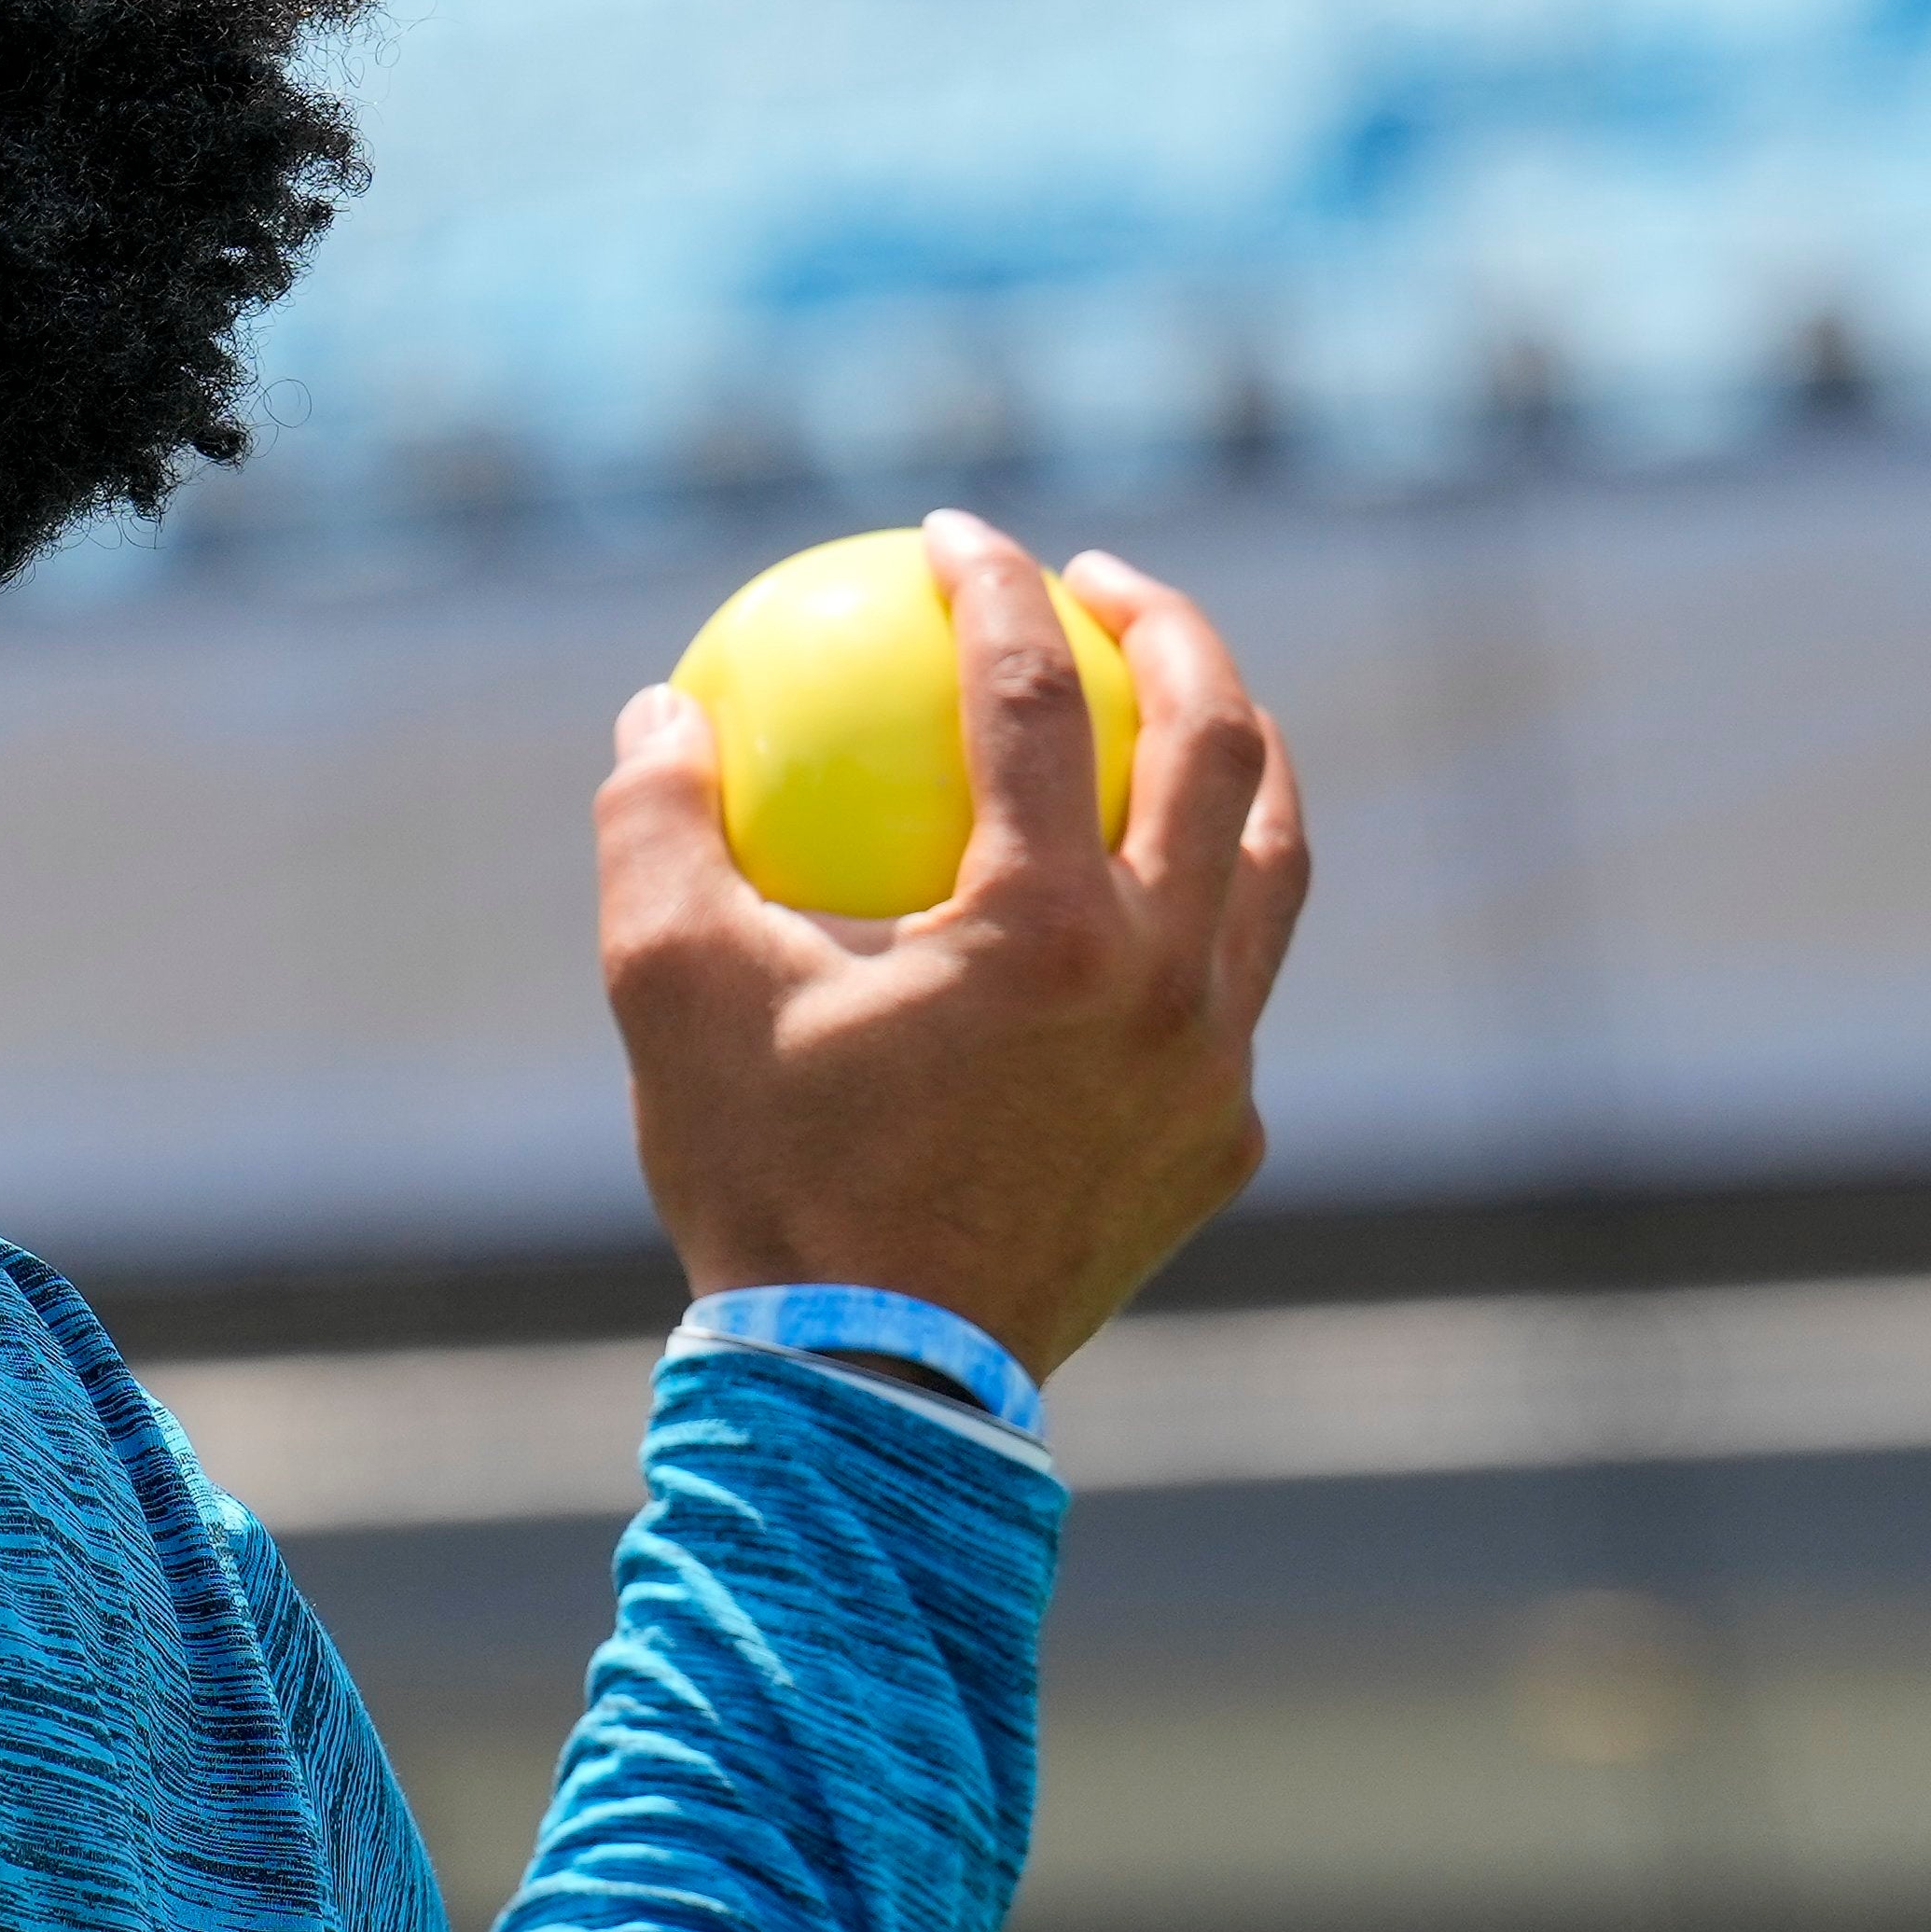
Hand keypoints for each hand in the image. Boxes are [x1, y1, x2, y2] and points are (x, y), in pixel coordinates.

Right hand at [595, 511, 1302, 1372]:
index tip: (956, 536)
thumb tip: (660, 708)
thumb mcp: (669, 995)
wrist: (871, 1395)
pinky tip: (1148, 903)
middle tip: (1105, 582)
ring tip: (1180, 710)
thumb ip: (658, 830)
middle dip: (1169, 628)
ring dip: (1237, 756)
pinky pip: (1237, 994)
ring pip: (1272, 865)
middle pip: (1219, 744)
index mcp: (1046, 927)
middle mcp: (1168, 981)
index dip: (995, 585)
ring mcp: (1215, 1068)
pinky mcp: (1220, 1145)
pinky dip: (1204, 914)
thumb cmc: (764, 1187)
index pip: (1034, 694)